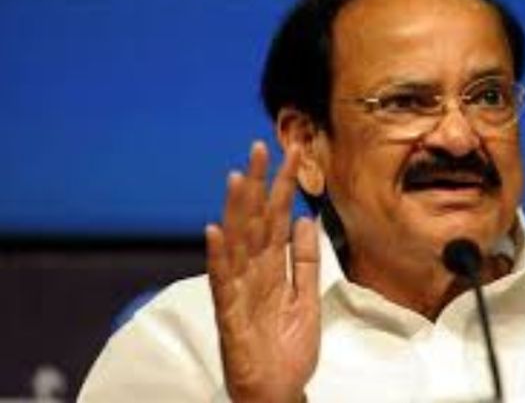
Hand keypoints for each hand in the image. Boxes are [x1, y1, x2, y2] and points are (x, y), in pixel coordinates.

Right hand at [206, 141, 319, 402]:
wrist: (281, 391)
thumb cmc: (289, 347)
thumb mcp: (307, 297)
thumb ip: (307, 260)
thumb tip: (304, 219)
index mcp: (272, 269)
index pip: (276, 218)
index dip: (283, 186)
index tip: (292, 152)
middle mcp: (252, 274)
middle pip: (255, 222)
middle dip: (259, 185)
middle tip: (261, 147)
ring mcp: (239, 292)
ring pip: (237, 244)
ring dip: (236, 211)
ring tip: (237, 177)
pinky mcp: (230, 317)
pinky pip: (223, 284)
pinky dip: (219, 258)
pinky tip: (215, 232)